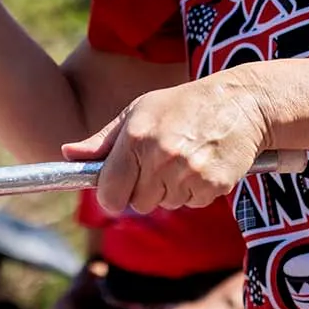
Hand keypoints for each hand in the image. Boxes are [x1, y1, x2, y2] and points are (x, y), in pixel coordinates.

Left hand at [63, 74, 269, 214]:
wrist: (240, 103)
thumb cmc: (182, 106)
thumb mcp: (138, 111)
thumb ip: (103, 140)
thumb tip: (68, 155)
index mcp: (137, 137)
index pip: (109, 191)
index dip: (110, 196)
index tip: (116, 190)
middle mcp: (161, 157)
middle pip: (138, 203)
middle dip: (144, 189)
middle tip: (159, 163)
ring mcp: (189, 173)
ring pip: (166, 204)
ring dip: (171, 190)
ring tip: (183, 158)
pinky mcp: (214, 185)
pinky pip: (192, 204)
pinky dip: (195, 191)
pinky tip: (201, 164)